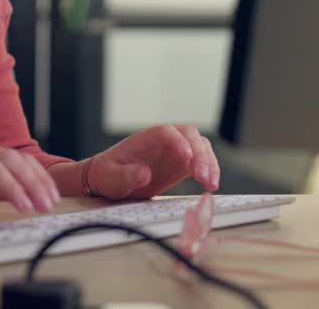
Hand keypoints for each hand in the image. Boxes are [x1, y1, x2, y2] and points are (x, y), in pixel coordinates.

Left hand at [86, 124, 219, 199]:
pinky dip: (211, 172)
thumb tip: (144, 173)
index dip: (178, 141)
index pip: (166, 131)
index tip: (186, 157)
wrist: (111, 181)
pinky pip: (203, 162)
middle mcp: (164, 140)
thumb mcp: (111, 178)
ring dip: (209, 163)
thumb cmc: (108, 175)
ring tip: (210, 185)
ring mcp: (176, 151)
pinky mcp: (183, 164)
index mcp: (145, 138)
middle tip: (202, 176)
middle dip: (199, 153)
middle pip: (189, 135)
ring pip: (201, 146)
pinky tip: (210, 186)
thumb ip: (126, 176)